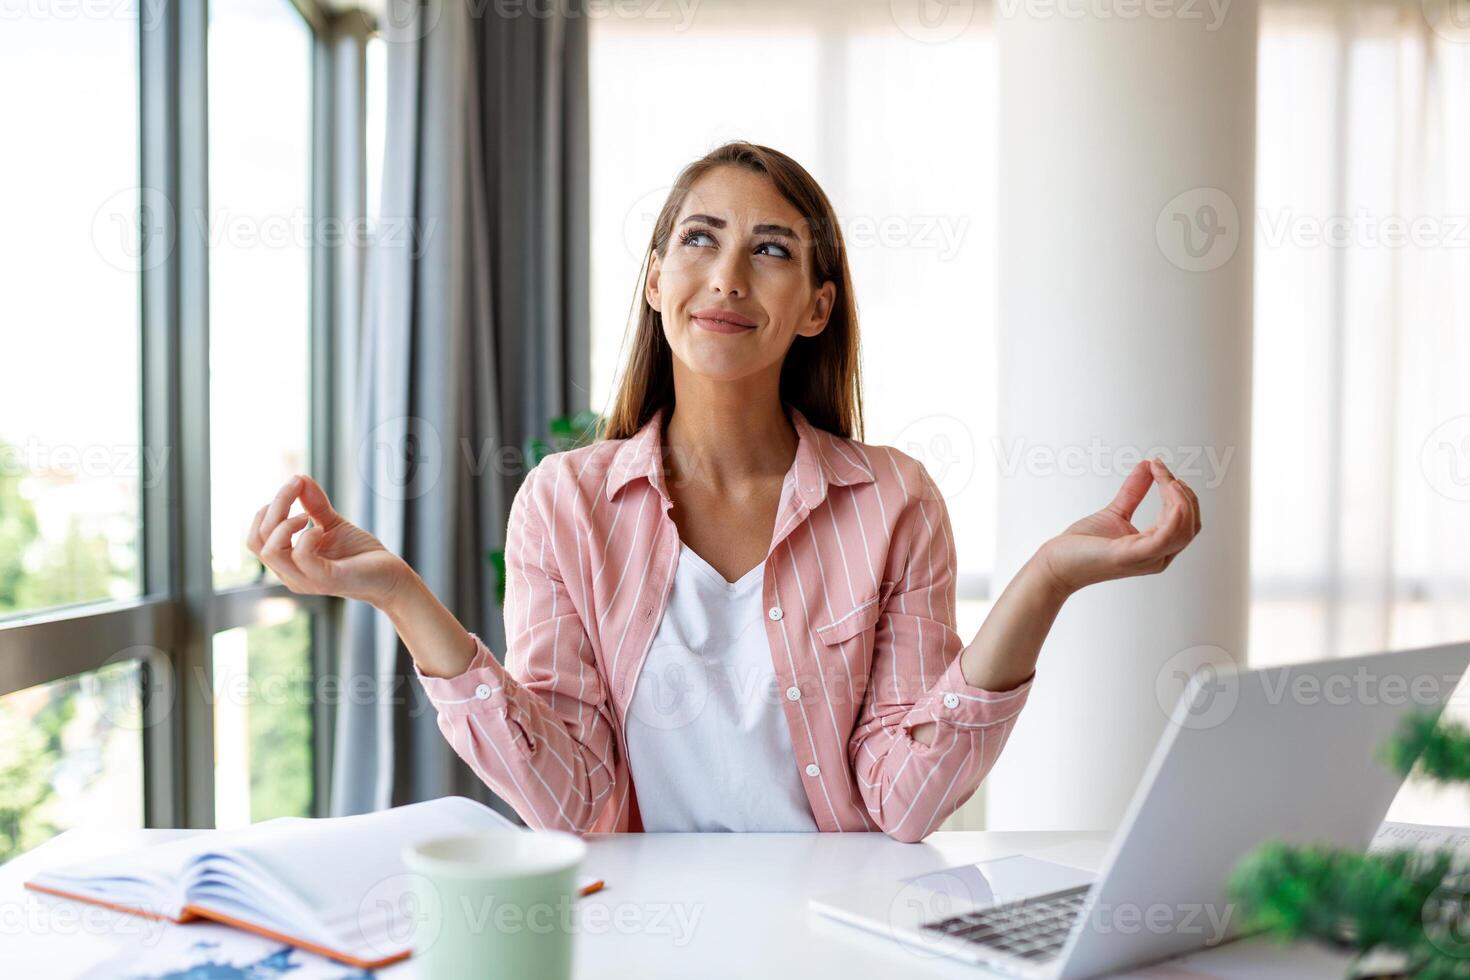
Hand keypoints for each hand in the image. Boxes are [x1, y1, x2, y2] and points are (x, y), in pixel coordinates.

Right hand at [246, 474, 409, 607]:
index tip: (294, 485)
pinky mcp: (326, 580)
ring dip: (284, 524)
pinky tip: (321, 530)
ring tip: (307, 516)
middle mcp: (290, 575)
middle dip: (275, 506)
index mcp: (287, 562)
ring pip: (269, 552)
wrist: (391, 577)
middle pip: (257, 540)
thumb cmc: (360, 554)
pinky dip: (308, 536)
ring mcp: (306, 580)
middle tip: (297, 488)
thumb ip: (313, 505)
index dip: (269, 507)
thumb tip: (298, 477)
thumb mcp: (332, 524)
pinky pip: (301, 557)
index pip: (257, 536)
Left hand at [1039, 457, 1201, 594]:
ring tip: (1165, 477)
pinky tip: (1167, 488)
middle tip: (1161, 470)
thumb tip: (1147, 465)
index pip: (1185, 521)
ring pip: (1185, 528)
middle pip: (1190, 524)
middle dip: (1183, 493)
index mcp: (1156, 548)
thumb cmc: (1082, 547)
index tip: (1160, 467)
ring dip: (1180, 497)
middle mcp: (1157, 557)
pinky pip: (1167, 535)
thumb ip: (1134, 491)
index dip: (1180, 493)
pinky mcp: (1132, 554)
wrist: (1057, 564)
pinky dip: (1175, 511)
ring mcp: (1147, 558)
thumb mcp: (1115, 512)